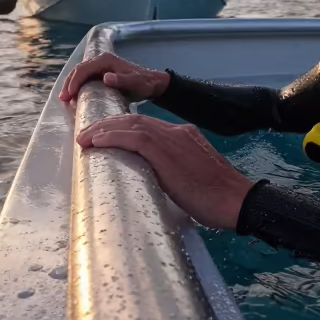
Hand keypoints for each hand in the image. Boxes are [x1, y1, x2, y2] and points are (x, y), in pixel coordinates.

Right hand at [60, 52, 169, 103]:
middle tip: (63, 98)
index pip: (84, 69)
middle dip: (69, 83)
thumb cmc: (143, 83)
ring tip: (65, 99)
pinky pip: (85, 77)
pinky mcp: (101, 73)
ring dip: (71, 84)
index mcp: (106, 60)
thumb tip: (105, 77)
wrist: (151, 83)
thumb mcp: (135, 83)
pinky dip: (77, 85)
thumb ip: (122, 80)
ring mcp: (100, 66)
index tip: (69, 95)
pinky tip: (74, 96)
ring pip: (80, 73)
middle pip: (79, 69)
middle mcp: (101, 60)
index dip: (74, 81)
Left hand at [76, 113, 253, 228]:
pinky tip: (96, 141)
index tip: (104, 135)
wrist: (236, 200)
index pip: (146, 125)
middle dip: (107, 125)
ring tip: (84, 137)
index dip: (122, 128)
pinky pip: (133, 137)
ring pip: (131, 124)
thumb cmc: (216, 199)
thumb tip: (150, 182)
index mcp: (184, 135)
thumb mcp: (191, 177)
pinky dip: (112, 137)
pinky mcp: (167, 151)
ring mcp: (173, 139)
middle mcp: (177, 131)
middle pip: (135, 120)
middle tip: (86, 133)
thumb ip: (171, 171)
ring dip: (103, 129)